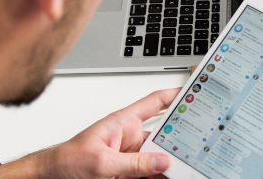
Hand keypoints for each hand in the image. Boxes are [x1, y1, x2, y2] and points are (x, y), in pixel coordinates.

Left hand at [0, 88, 179, 177]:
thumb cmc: (65, 161)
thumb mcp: (102, 163)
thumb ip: (134, 163)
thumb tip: (162, 161)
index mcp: (123, 123)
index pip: (155, 103)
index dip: (176, 95)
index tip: (196, 91)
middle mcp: (129, 138)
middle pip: (163, 135)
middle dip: (180, 139)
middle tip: (197, 144)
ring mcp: (129, 157)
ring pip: (158, 159)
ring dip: (170, 164)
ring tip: (185, 168)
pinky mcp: (126, 173)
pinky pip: (150, 173)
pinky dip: (160, 176)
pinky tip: (168, 176)